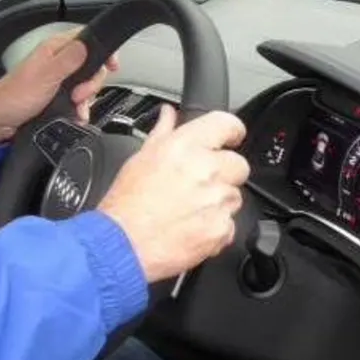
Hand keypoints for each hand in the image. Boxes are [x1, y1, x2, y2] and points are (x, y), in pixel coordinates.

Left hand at [0, 32, 118, 144]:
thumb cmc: (15, 97)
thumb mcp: (45, 76)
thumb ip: (68, 60)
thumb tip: (87, 45)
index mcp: (55, 49)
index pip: (87, 38)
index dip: (103, 50)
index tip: (112, 65)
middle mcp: (58, 61)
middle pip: (92, 65)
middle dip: (91, 83)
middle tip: (79, 95)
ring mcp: (59, 79)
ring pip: (86, 84)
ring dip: (86, 99)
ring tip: (75, 107)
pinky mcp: (58, 96)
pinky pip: (79, 99)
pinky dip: (81, 108)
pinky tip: (77, 115)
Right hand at [96, 105, 249, 282]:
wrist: (121, 245)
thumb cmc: (124, 205)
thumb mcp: (139, 159)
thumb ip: (162, 134)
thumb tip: (168, 114)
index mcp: (185, 146)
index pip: (227, 124)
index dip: (231, 131)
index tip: (229, 139)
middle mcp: (205, 169)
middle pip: (238, 164)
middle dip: (223, 174)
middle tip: (198, 186)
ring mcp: (215, 201)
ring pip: (234, 196)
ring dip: (218, 202)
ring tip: (188, 210)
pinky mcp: (220, 229)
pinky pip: (229, 225)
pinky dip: (214, 229)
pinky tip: (190, 228)